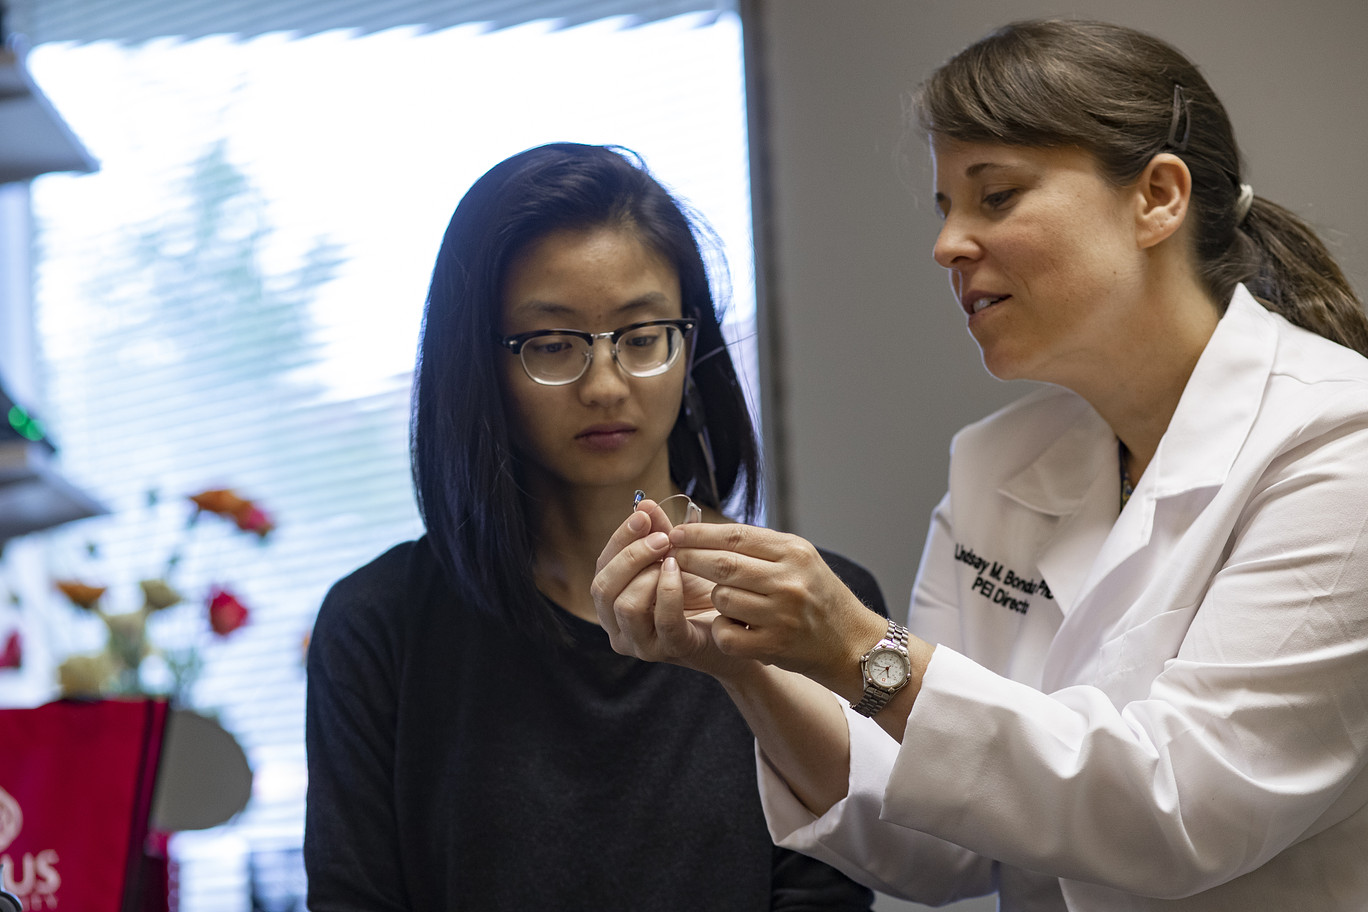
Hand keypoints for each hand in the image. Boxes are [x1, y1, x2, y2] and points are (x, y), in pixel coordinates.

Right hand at [592, 499, 745, 675]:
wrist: (737, 624)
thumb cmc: (700, 592)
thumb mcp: (675, 557)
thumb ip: (658, 533)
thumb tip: (643, 503)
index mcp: (613, 602)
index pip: (602, 567)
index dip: (620, 539)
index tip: (643, 515)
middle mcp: (618, 627)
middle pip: (602, 587)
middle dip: (631, 556)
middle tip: (661, 538)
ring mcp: (641, 644)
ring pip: (625, 606)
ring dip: (648, 574)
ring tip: (673, 557)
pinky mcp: (672, 650)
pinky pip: (663, 620)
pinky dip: (669, 590)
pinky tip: (679, 571)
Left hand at [667, 522, 887, 698]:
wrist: (852, 644)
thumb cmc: (819, 596)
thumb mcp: (801, 560)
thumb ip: (761, 546)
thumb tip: (707, 532)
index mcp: (795, 552)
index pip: (735, 536)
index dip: (699, 534)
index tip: (676, 533)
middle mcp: (789, 581)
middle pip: (723, 565)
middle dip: (690, 559)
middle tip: (671, 557)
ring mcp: (781, 615)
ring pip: (721, 598)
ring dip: (713, 597)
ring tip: (722, 598)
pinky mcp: (774, 646)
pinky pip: (726, 634)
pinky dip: (721, 629)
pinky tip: (731, 626)